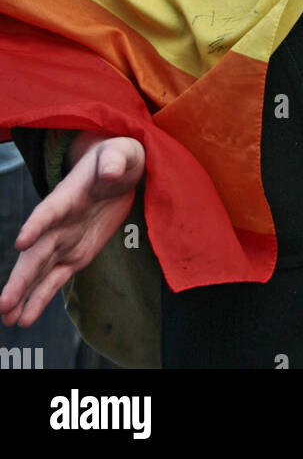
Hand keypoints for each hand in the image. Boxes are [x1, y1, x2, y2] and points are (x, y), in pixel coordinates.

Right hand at [0, 133, 144, 328]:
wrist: (118, 173)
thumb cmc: (116, 159)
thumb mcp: (120, 153)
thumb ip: (114, 160)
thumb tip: (111, 170)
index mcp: (67, 196)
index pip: (49, 212)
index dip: (36, 225)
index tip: (21, 243)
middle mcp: (58, 223)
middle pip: (36, 252)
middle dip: (20, 278)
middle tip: (3, 304)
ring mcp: (64, 242)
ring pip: (39, 271)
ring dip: (23, 294)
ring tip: (8, 318)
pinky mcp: (75, 256)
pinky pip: (55, 280)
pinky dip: (40, 298)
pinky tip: (25, 317)